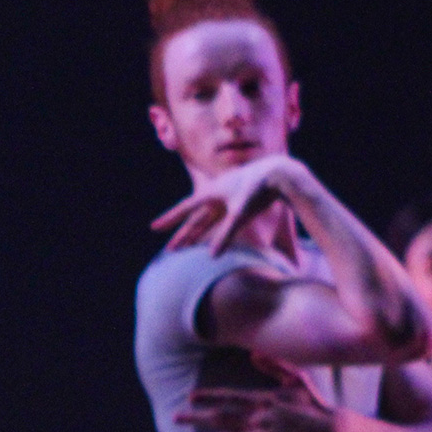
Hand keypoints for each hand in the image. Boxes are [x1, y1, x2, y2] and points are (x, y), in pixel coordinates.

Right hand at [150, 155, 312, 254]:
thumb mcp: (240, 213)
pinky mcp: (237, 204)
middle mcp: (215, 196)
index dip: (169, 219)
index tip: (154, 227)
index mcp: (211, 193)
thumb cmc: (257, 191)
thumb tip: (211, 256)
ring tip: (185, 248)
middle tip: (170, 249)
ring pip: (206, 221)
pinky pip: (219, 221)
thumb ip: (226, 235)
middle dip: (182, 235)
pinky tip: (209, 238)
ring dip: (196, 235)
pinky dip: (212, 231)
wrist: (278, 174)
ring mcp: (226, 201)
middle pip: (194, 220)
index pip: (185, 210)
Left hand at [174, 354, 335, 431]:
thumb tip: (254, 354)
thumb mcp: (296, 378)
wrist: (331, 430)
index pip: (230, 397)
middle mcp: (260, 418)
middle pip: (221, 418)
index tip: (190, 397)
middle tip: (176, 418)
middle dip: (196, 418)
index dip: (208, 396)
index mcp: (264, 399)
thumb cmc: (313, 403)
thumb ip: (275, 365)